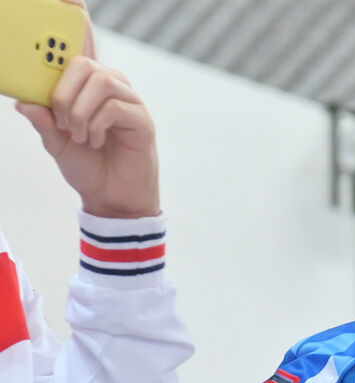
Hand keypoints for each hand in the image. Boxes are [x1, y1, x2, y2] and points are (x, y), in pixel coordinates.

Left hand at [16, 6, 160, 218]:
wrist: (112, 200)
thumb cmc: (88, 167)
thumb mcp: (54, 141)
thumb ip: (42, 119)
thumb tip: (23, 100)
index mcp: (88, 85)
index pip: (82, 43)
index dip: (76, 15)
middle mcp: (111, 86)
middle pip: (84, 62)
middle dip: (62, 90)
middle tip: (59, 119)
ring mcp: (129, 101)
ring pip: (99, 81)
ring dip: (78, 110)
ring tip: (77, 134)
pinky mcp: (141, 120)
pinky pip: (113, 106)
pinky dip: (95, 125)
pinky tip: (94, 141)